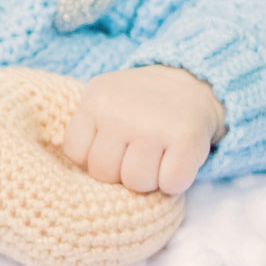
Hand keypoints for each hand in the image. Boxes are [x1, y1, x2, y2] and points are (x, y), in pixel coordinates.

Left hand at [62, 65, 226, 194]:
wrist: (190, 81)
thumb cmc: (140, 102)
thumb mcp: (105, 99)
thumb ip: (89, 128)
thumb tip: (78, 175)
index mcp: (95, 100)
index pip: (75, 153)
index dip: (93, 158)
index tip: (110, 148)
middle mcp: (120, 112)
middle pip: (104, 173)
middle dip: (120, 172)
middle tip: (135, 155)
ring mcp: (153, 125)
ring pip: (136, 182)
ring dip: (148, 180)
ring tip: (156, 158)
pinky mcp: (185, 138)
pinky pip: (170, 184)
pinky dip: (174, 181)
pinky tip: (174, 161)